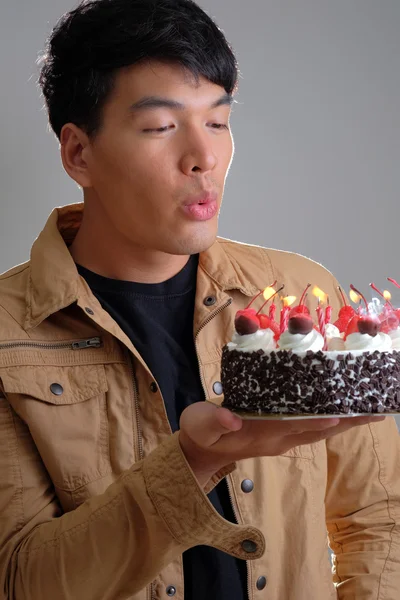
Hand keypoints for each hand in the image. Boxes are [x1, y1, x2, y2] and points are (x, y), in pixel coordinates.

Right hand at [179, 401, 384, 485]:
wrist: (202, 452)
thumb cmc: (200, 433)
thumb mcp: (198, 424)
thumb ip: (214, 420)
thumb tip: (232, 417)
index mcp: (258, 434)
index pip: (290, 426)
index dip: (312, 422)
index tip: (337, 415)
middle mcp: (277, 439)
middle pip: (315, 431)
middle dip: (344, 422)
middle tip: (374, 411)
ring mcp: (282, 439)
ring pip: (318, 432)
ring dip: (345, 423)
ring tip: (372, 412)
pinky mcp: (282, 435)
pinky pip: (312, 429)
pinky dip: (332, 421)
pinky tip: (346, 412)